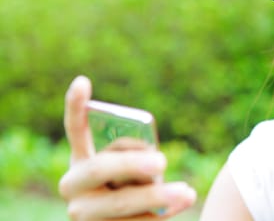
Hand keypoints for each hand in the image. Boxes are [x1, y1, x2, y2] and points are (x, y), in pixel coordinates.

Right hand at [58, 76, 196, 219]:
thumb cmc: (131, 184)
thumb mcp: (132, 167)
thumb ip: (136, 158)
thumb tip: (154, 164)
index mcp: (79, 159)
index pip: (75, 129)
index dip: (76, 106)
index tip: (83, 81)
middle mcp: (72, 185)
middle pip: (99, 168)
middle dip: (130, 163)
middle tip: (161, 160)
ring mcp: (83, 214)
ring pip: (119, 202)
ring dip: (155, 195)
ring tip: (185, 190)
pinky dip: (162, 213)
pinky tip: (185, 200)